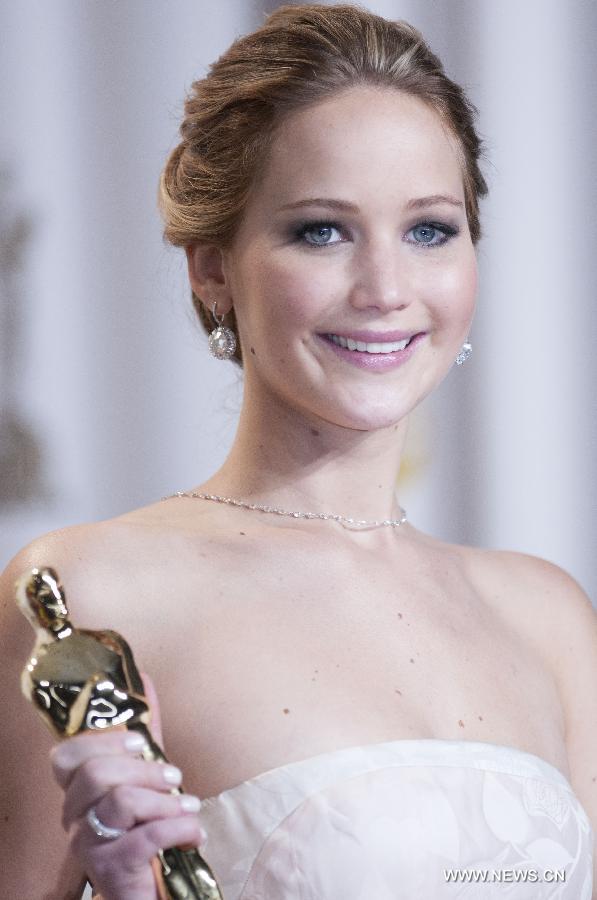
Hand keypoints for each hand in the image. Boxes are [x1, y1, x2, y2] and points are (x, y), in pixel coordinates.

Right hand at [49, 673, 205, 899]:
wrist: (149, 889)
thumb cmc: (144, 827)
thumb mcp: (144, 776)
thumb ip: (145, 733)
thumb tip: (146, 680)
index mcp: (79, 791)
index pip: (66, 757)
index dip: (103, 742)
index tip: (139, 743)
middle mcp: (75, 817)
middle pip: (95, 774)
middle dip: (144, 770)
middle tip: (175, 777)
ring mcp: (89, 845)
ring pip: (120, 803)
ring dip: (165, 801)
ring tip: (190, 806)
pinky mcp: (111, 870)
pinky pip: (146, 837)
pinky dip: (179, 830)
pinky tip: (195, 834)